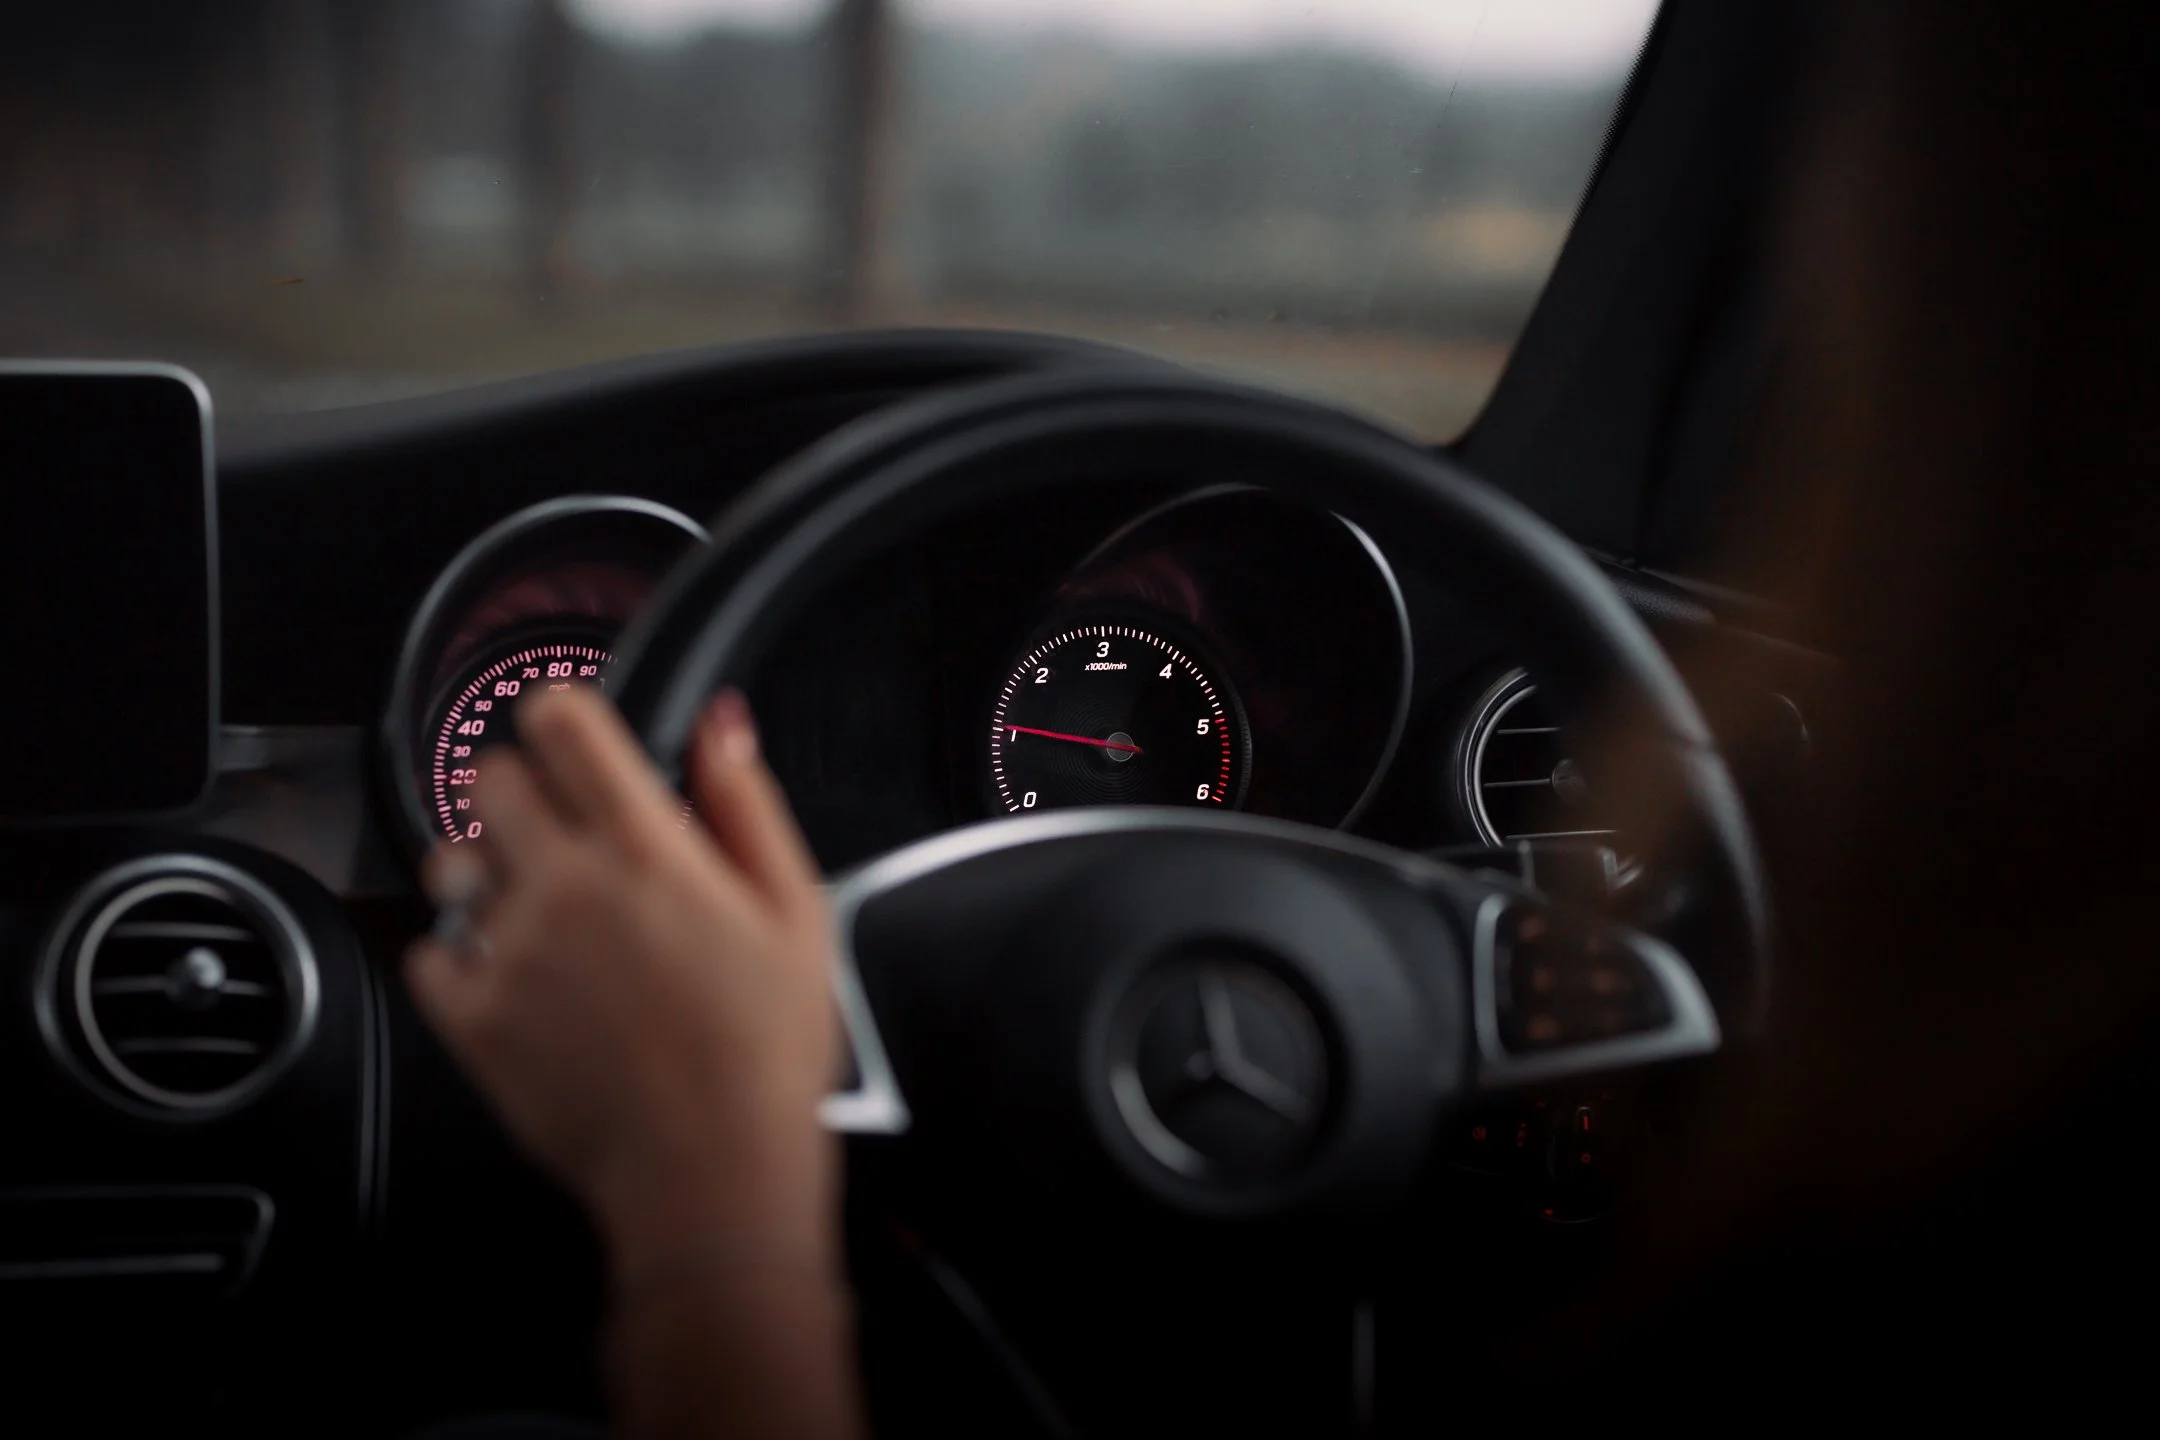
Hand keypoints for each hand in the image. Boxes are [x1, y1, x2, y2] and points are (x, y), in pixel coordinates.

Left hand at [405, 686, 837, 1266]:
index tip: (575, 740)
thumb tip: (720, 724)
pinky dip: (462, 956)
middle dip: (523, 789)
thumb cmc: (764, 1053)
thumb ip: (746, 804)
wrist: (711, 1173)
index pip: (561, 723)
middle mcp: (564, 886)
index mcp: (646, 848)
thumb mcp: (796, 912)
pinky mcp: (473, 1018)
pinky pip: (430, 953)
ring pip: (450, 860)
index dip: (565, 718)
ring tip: (538, 908)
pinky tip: (518, 976)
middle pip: (488, 778)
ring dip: (487, 867)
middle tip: (564, 831)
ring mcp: (509, 951)